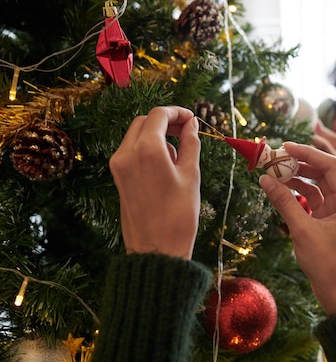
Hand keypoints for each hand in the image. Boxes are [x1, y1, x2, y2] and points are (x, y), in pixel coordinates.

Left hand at [109, 106, 200, 259]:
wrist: (157, 249)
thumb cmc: (179, 215)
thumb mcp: (191, 175)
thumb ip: (191, 143)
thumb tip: (191, 124)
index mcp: (147, 149)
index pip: (158, 114)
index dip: (177, 112)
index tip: (191, 118)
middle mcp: (127, 153)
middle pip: (144, 121)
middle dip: (165, 121)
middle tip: (186, 130)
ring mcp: (119, 165)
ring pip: (136, 135)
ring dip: (156, 134)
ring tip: (179, 153)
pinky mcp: (118, 177)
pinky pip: (131, 151)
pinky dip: (147, 148)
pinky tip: (165, 164)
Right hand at [259, 142, 335, 314]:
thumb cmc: (326, 263)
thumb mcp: (302, 230)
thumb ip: (284, 202)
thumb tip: (265, 179)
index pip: (330, 165)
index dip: (307, 153)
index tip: (285, 147)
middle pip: (324, 171)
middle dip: (300, 163)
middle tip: (275, 157)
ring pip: (318, 183)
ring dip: (298, 176)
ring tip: (274, 170)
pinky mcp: (331, 216)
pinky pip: (315, 196)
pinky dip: (299, 191)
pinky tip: (281, 187)